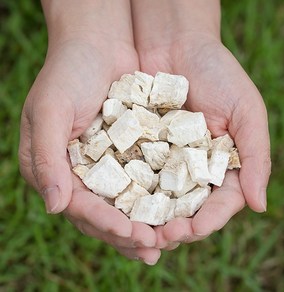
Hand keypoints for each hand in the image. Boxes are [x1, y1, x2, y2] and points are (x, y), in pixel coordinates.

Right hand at [19, 0, 159, 264]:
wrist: (97, 46)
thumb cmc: (67, 74)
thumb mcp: (49, 112)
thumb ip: (47, 159)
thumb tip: (55, 207)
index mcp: (56, 168)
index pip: (80, 206)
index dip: (103, 222)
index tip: (130, 234)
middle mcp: (80, 172)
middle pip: (103, 213)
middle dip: (127, 233)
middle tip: (152, 248)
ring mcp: (105, 164)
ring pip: (124, 203)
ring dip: (143, 223)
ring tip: (165, 242)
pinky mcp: (128, 153)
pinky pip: (141, 181)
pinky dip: (154, 197)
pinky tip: (171, 212)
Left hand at [132, 0, 270, 248]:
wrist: (176, 44)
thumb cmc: (217, 73)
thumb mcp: (246, 112)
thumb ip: (255, 158)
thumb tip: (259, 205)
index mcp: (222, 163)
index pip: (218, 204)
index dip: (206, 221)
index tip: (190, 231)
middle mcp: (193, 167)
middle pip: (186, 208)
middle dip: (174, 226)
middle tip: (159, 238)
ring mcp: (166, 159)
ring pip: (158, 199)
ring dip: (149, 218)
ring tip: (138, 231)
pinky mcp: (141, 148)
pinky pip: (135, 175)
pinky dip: (130, 192)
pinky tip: (121, 205)